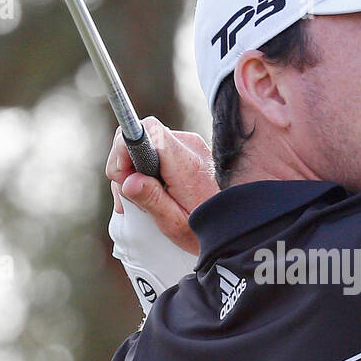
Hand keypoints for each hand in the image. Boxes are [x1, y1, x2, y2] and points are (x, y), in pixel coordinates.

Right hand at [105, 117, 218, 256]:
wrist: (240, 226)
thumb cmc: (207, 230)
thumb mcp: (175, 224)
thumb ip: (151, 200)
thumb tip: (127, 181)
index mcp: (185, 163)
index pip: (147, 130)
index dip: (124, 147)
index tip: (120, 175)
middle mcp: (190, 146)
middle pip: (143, 138)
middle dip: (126, 165)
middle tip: (127, 197)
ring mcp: (192, 146)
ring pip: (149, 146)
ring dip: (137, 171)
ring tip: (142, 202)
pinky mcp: (192, 152)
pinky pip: (161, 153)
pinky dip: (151, 170)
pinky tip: (153, 194)